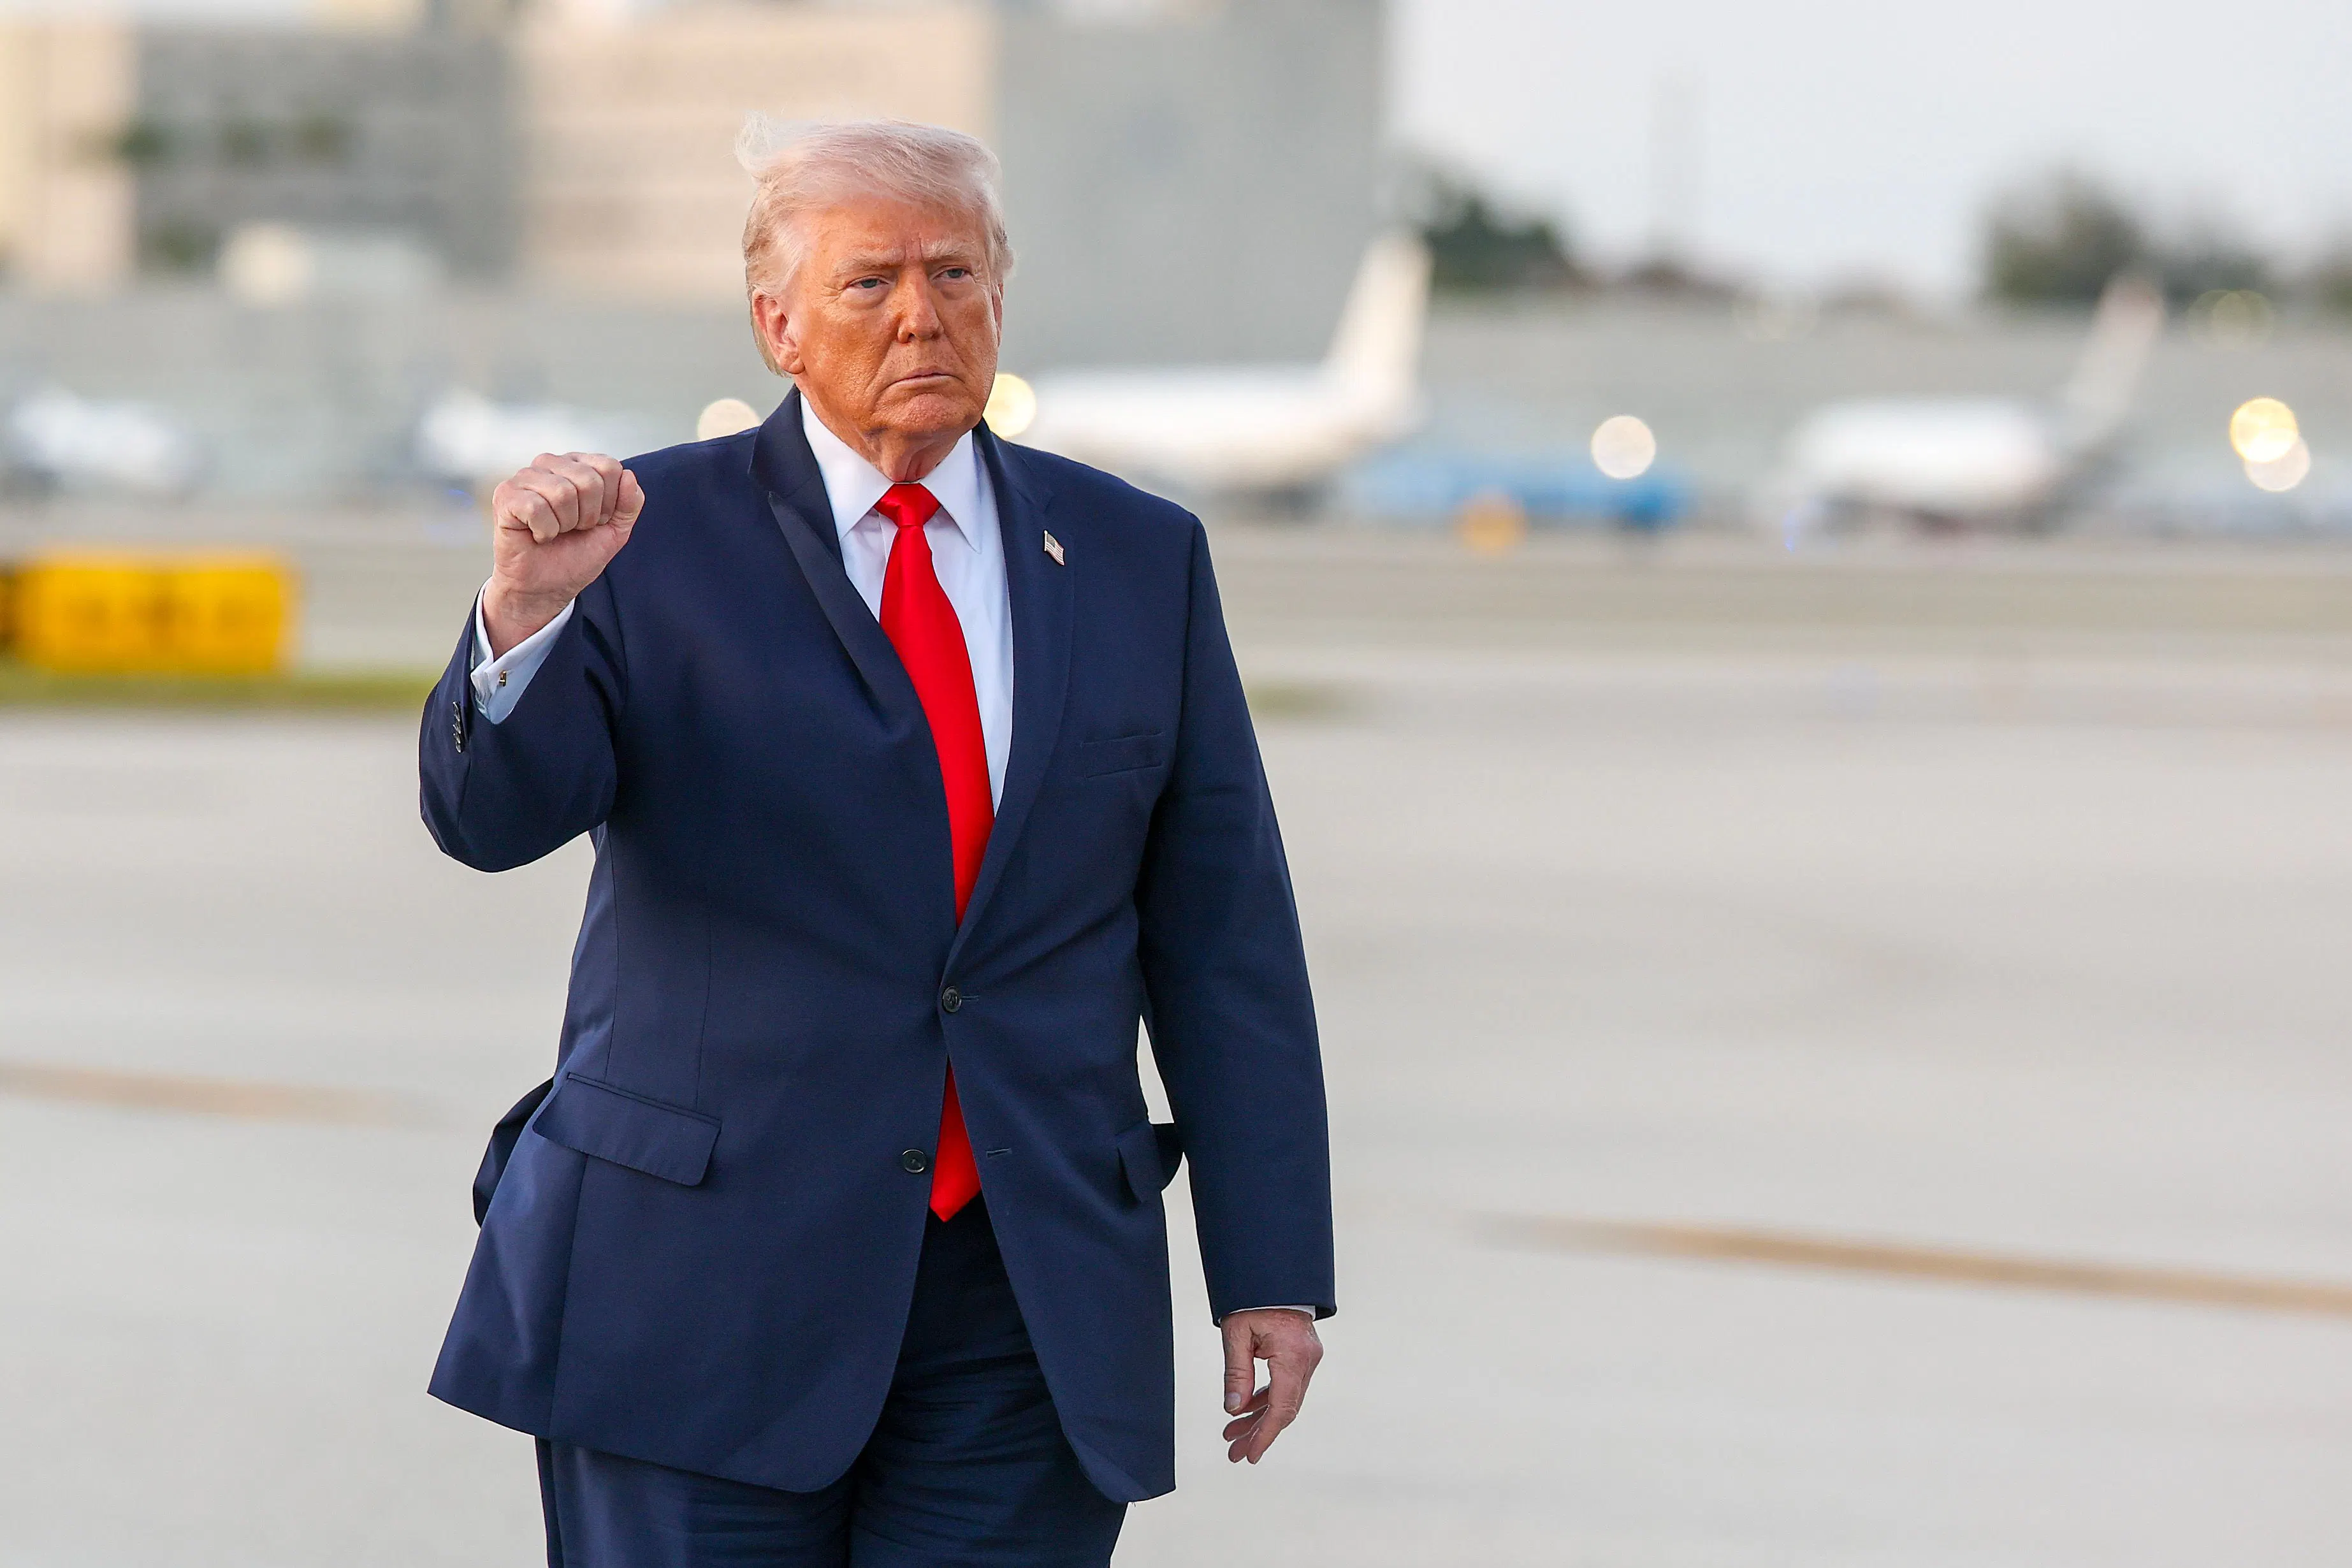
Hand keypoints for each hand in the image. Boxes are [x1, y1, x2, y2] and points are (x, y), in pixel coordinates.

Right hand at [484, 452, 643, 656]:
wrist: (547, 587)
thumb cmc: (576, 554)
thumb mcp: (615, 530)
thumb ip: (630, 503)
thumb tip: (628, 476)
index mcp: (577, 465)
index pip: (609, 467)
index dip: (609, 503)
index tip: (594, 521)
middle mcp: (550, 464)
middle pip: (589, 479)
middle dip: (588, 516)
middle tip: (573, 529)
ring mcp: (524, 477)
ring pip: (562, 493)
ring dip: (565, 524)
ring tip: (555, 531)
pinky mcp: (505, 495)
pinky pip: (536, 507)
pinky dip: (545, 530)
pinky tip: (538, 535)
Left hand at [1219, 1309, 1322, 1463]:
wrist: (1275, 1274)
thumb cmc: (1253, 1298)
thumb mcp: (1236, 1333)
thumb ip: (1236, 1373)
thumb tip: (1233, 1409)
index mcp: (1293, 1356)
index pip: (1282, 1407)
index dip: (1265, 1434)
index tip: (1250, 1454)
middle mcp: (1307, 1360)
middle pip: (1284, 1408)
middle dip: (1258, 1432)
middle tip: (1234, 1452)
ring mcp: (1307, 1358)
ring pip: (1285, 1399)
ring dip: (1259, 1418)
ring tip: (1232, 1435)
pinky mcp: (1302, 1356)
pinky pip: (1285, 1386)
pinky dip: (1266, 1400)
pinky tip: (1245, 1411)